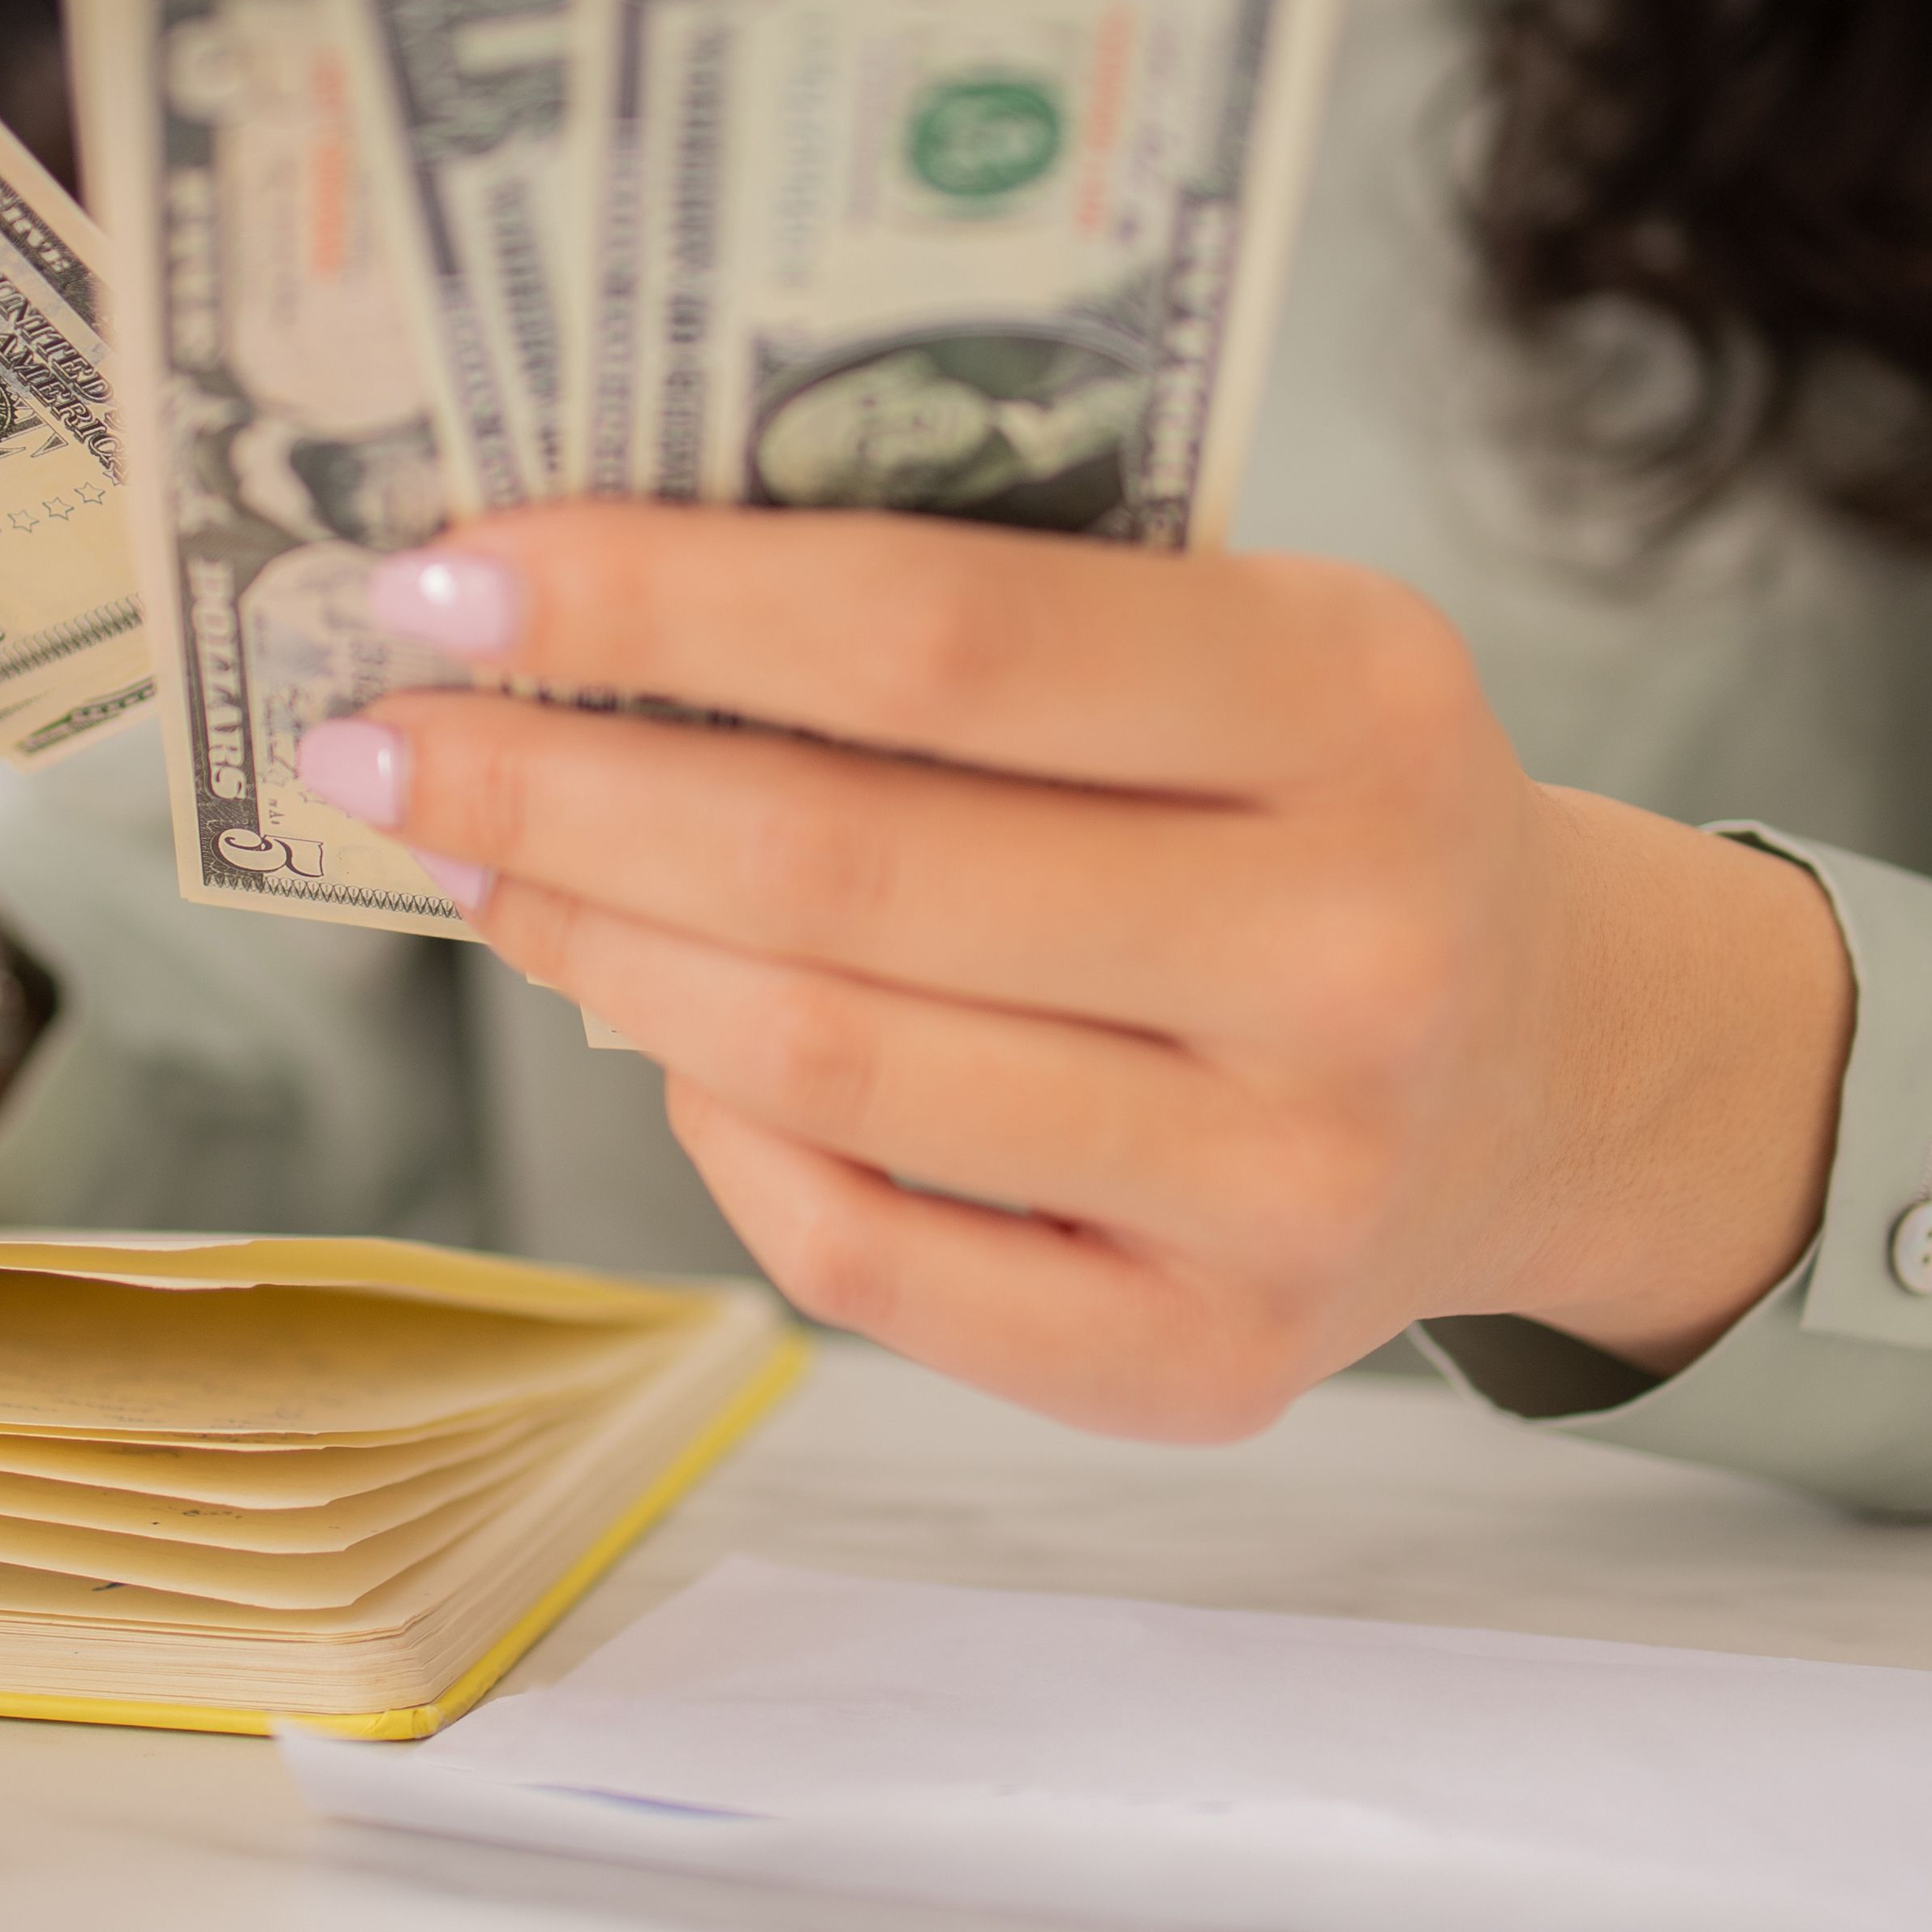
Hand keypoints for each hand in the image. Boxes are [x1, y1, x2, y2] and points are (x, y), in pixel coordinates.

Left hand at [297, 507, 1853, 1440]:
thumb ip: (981, 612)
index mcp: (1358, 703)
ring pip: (828, 1068)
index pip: (936, 636)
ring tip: (485, 861)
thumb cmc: (1315, 800)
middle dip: (560, 787)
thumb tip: (582, 597)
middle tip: (381, 734)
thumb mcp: (1238, 635)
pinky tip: (657, 1033)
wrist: (1550, 1064)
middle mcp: (1351, 951)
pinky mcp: (1206, 1362)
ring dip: (600, 950)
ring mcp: (1289, 1183)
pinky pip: (863, 1253)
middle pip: (845, 870)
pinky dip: (718, 1132)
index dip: (661, 603)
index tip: (446, 570)